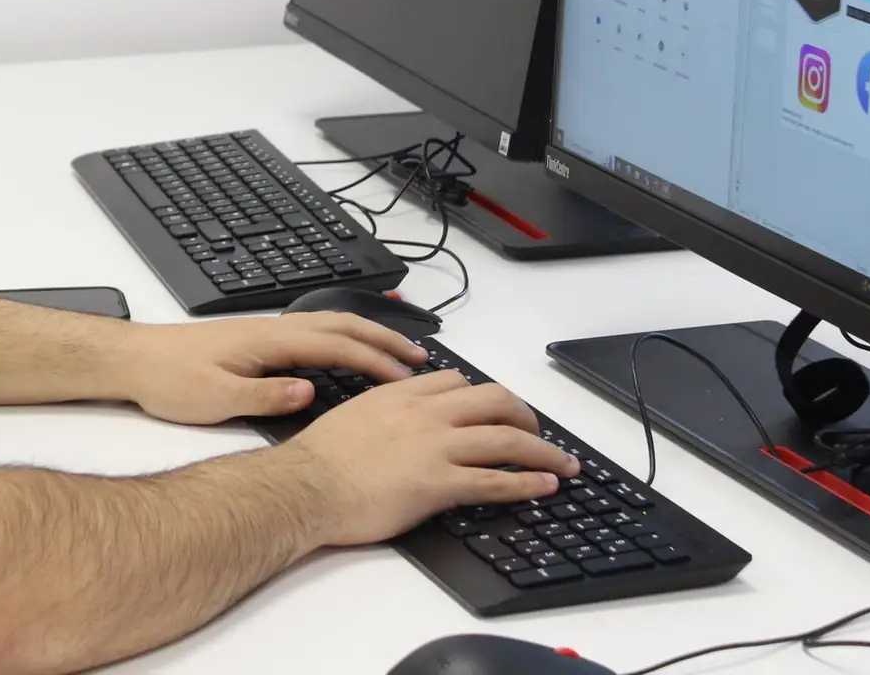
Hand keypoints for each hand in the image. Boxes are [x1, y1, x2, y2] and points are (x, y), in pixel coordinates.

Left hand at [119, 312, 429, 425]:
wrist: (136, 359)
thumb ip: (265, 396)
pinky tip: (349, 352)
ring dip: (367, 335)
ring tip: (397, 353)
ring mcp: (267, 330)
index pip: (336, 344)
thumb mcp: (215, 399)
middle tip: (421, 358)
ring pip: (330, 323)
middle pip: (342, 324)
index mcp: (269, 340)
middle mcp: (273, 328)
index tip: (407, 377)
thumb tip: (309, 392)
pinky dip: (343, 337)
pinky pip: (314, 332)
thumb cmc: (170, 379)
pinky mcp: (258, 339)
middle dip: (385, 339)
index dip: (376, 360)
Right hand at [289, 372, 578, 545]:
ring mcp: (435, 447)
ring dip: (542, 451)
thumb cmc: (319, 459)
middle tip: (536, 433)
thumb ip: (383, 412)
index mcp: (401, 394)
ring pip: (506, 439)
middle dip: (525, 415)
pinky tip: (545, 487)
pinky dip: (527, 483)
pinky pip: (494, 480)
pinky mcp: (438, 483)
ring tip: (564, 464)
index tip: (494, 410)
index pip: (456, 382)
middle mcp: (425, 414)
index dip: (483, 396)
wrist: (306, 486)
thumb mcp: (353, 415)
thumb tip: (395, 423)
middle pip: (494, 401)